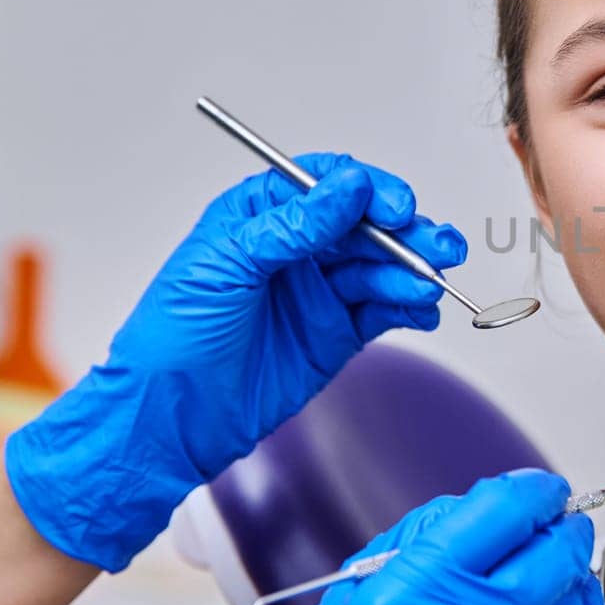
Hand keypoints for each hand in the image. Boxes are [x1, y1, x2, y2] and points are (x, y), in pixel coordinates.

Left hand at [6, 154, 467, 570]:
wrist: (170, 420)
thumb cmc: (172, 336)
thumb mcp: (225, 264)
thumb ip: (292, 225)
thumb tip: (347, 187)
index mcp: (261, 217)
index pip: (328, 184)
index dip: (368, 190)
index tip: (393, 208)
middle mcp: (296, 250)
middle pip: (367, 225)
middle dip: (407, 233)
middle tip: (434, 246)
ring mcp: (318, 292)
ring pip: (381, 268)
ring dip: (412, 272)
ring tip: (428, 285)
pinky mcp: (335, 335)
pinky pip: (383, 311)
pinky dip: (409, 308)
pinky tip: (422, 310)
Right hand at [215, 470, 604, 604]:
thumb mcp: (358, 591)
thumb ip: (424, 536)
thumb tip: (491, 507)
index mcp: (412, 591)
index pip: (502, 511)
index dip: (533, 489)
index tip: (541, 490)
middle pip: (550, 551)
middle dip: (561, 526)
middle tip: (557, 521)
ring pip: (574, 597)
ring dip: (572, 571)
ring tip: (555, 566)